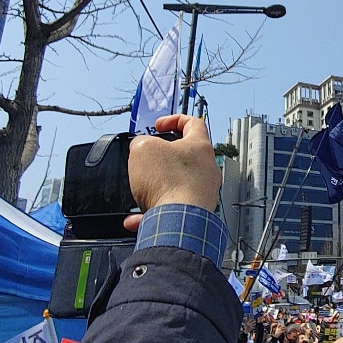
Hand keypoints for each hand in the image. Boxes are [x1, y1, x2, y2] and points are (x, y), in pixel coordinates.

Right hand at [123, 114, 221, 230]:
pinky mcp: (196, 213)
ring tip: (140, 190)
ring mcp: (203, 192)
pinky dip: (153, 212)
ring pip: (177, 184)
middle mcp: (207, 169)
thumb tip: (139, 148)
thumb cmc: (169, 183)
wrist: (178, 221)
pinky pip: (171, 209)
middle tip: (147, 159)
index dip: (174, 120)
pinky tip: (135, 219)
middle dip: (163, 158)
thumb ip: (141, 142)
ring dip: (157, 186)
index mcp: (199, 147)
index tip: (159, 126)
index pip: (193, 123)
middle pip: (185, 156)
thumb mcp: (143, 148)